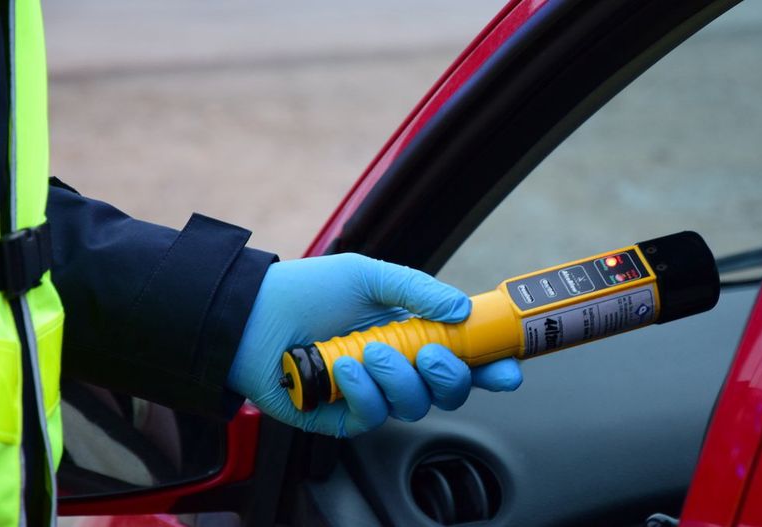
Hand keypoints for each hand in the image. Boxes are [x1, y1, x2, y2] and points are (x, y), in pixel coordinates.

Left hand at [226, 253, 521, 436]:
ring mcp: (373, 394)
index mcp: (411, 333)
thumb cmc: (307, 291)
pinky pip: (374, 417)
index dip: (490, 365)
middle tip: (430, 352)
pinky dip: (365, 392)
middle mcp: (398, 367)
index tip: (509, 367)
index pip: (462, 355)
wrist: (252, 316)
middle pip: (450, 390)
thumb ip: (418, 291)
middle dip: (450, 376)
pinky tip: (344, 368)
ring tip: (369, 351)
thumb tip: (463, 310)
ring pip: (416, 406)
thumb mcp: (368, 276)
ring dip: (399, 379)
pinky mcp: (345, 417)